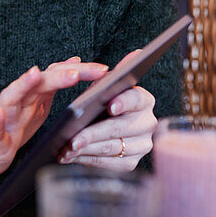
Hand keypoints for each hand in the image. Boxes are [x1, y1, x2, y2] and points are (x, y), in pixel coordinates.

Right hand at [0, 57, 109, 175]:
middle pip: (38, 82)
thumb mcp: (41, 103)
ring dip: (22, 85)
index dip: (79, 71)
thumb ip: (55, 82)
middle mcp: (19, 100)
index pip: (57, 76)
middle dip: (57, 75)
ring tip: (34, 74)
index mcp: (35, 94)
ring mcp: (6, 117)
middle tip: (77, 73)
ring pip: (12, 96)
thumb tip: (76, 61)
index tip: (102, 70)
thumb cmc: (16, 124)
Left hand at [58, 49, 157, 171]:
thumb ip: (120, 72)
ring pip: (112, 148)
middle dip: (93, 134)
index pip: (136, 99)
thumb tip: (137, 52)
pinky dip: (88, 160)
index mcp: (144, 100)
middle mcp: (148, 123)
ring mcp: (142, 145)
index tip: (110, 106)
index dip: (123, 102)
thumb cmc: (104, 105)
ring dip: (86, 150)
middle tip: (73, 139)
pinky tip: (72, 157)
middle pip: (119, 129)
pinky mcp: (131, 162)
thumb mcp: (108, 88)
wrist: (105, 129)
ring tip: (66, 149)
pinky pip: (109, 164)